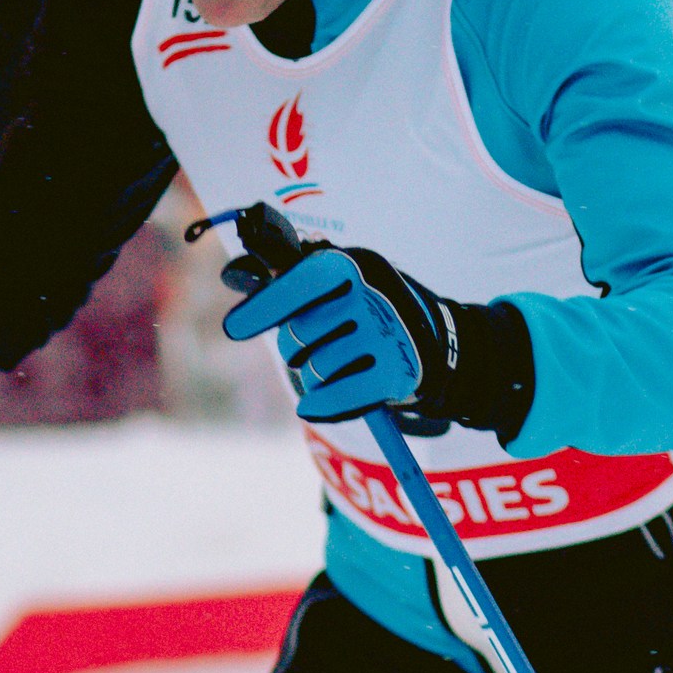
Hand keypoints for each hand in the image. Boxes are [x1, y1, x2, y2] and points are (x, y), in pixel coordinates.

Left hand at [215, 209, 531, 436]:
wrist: (439, 344)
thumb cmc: (368, 310)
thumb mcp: (337, 281)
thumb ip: (289, 276)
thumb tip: (234, 271)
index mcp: (353, 264)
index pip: (299, 283)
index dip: (264, 308)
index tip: (233, 329)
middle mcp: (372, 295)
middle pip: (300, 334)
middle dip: (297, 347)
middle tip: (316, 347)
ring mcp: (388, 335)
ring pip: (316, 368)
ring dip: (315, 375)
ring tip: (339, 366)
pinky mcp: (399, 374)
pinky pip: (339, 396)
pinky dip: (323, 405)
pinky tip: (311, 408)